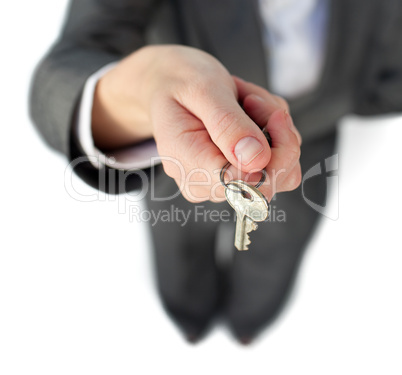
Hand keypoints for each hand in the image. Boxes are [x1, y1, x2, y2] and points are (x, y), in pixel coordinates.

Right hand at [92, 45, 301, 201]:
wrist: (169, 85)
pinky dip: (276, 136)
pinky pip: (279, 165)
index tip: (265, 109)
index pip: (247, 183)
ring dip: (276, 132)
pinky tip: (253, 116)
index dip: (273, 149)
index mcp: (190, 165)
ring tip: (247, 104)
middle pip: (270, 179)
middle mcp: (205, 184)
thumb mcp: (202, 90)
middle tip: (251, 100)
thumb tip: (257, 160)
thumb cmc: (180, 83)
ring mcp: (223, 184)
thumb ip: (228, 125)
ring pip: (282, 172)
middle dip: (275, 134)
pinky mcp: (238, 178)